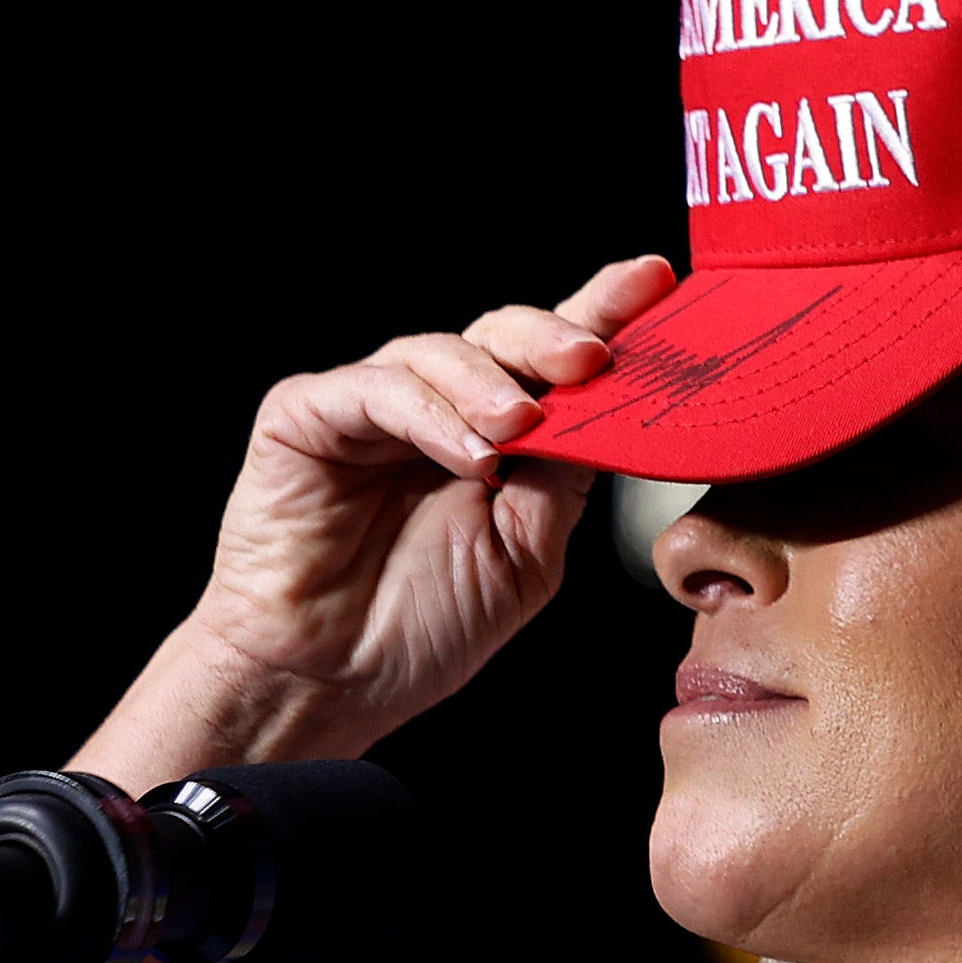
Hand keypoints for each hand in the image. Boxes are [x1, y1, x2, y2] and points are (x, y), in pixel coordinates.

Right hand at [71, 254, 678, 790]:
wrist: (330, 681)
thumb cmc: (420, 625)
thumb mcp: (526, 554)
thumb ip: (563, 479)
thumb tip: (613, 414)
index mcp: (495, 438)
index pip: (552, 362)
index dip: (602, 312)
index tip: (656, 282)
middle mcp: (436, 410)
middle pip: (501, 335)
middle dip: (554, 335)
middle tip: (591, 357)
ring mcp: (369, 407)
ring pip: (439, 351)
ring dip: (491, 383)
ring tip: (522, 425)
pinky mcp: (306, 414)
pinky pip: (378, 389)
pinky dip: (431, 413)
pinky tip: (469, 455)